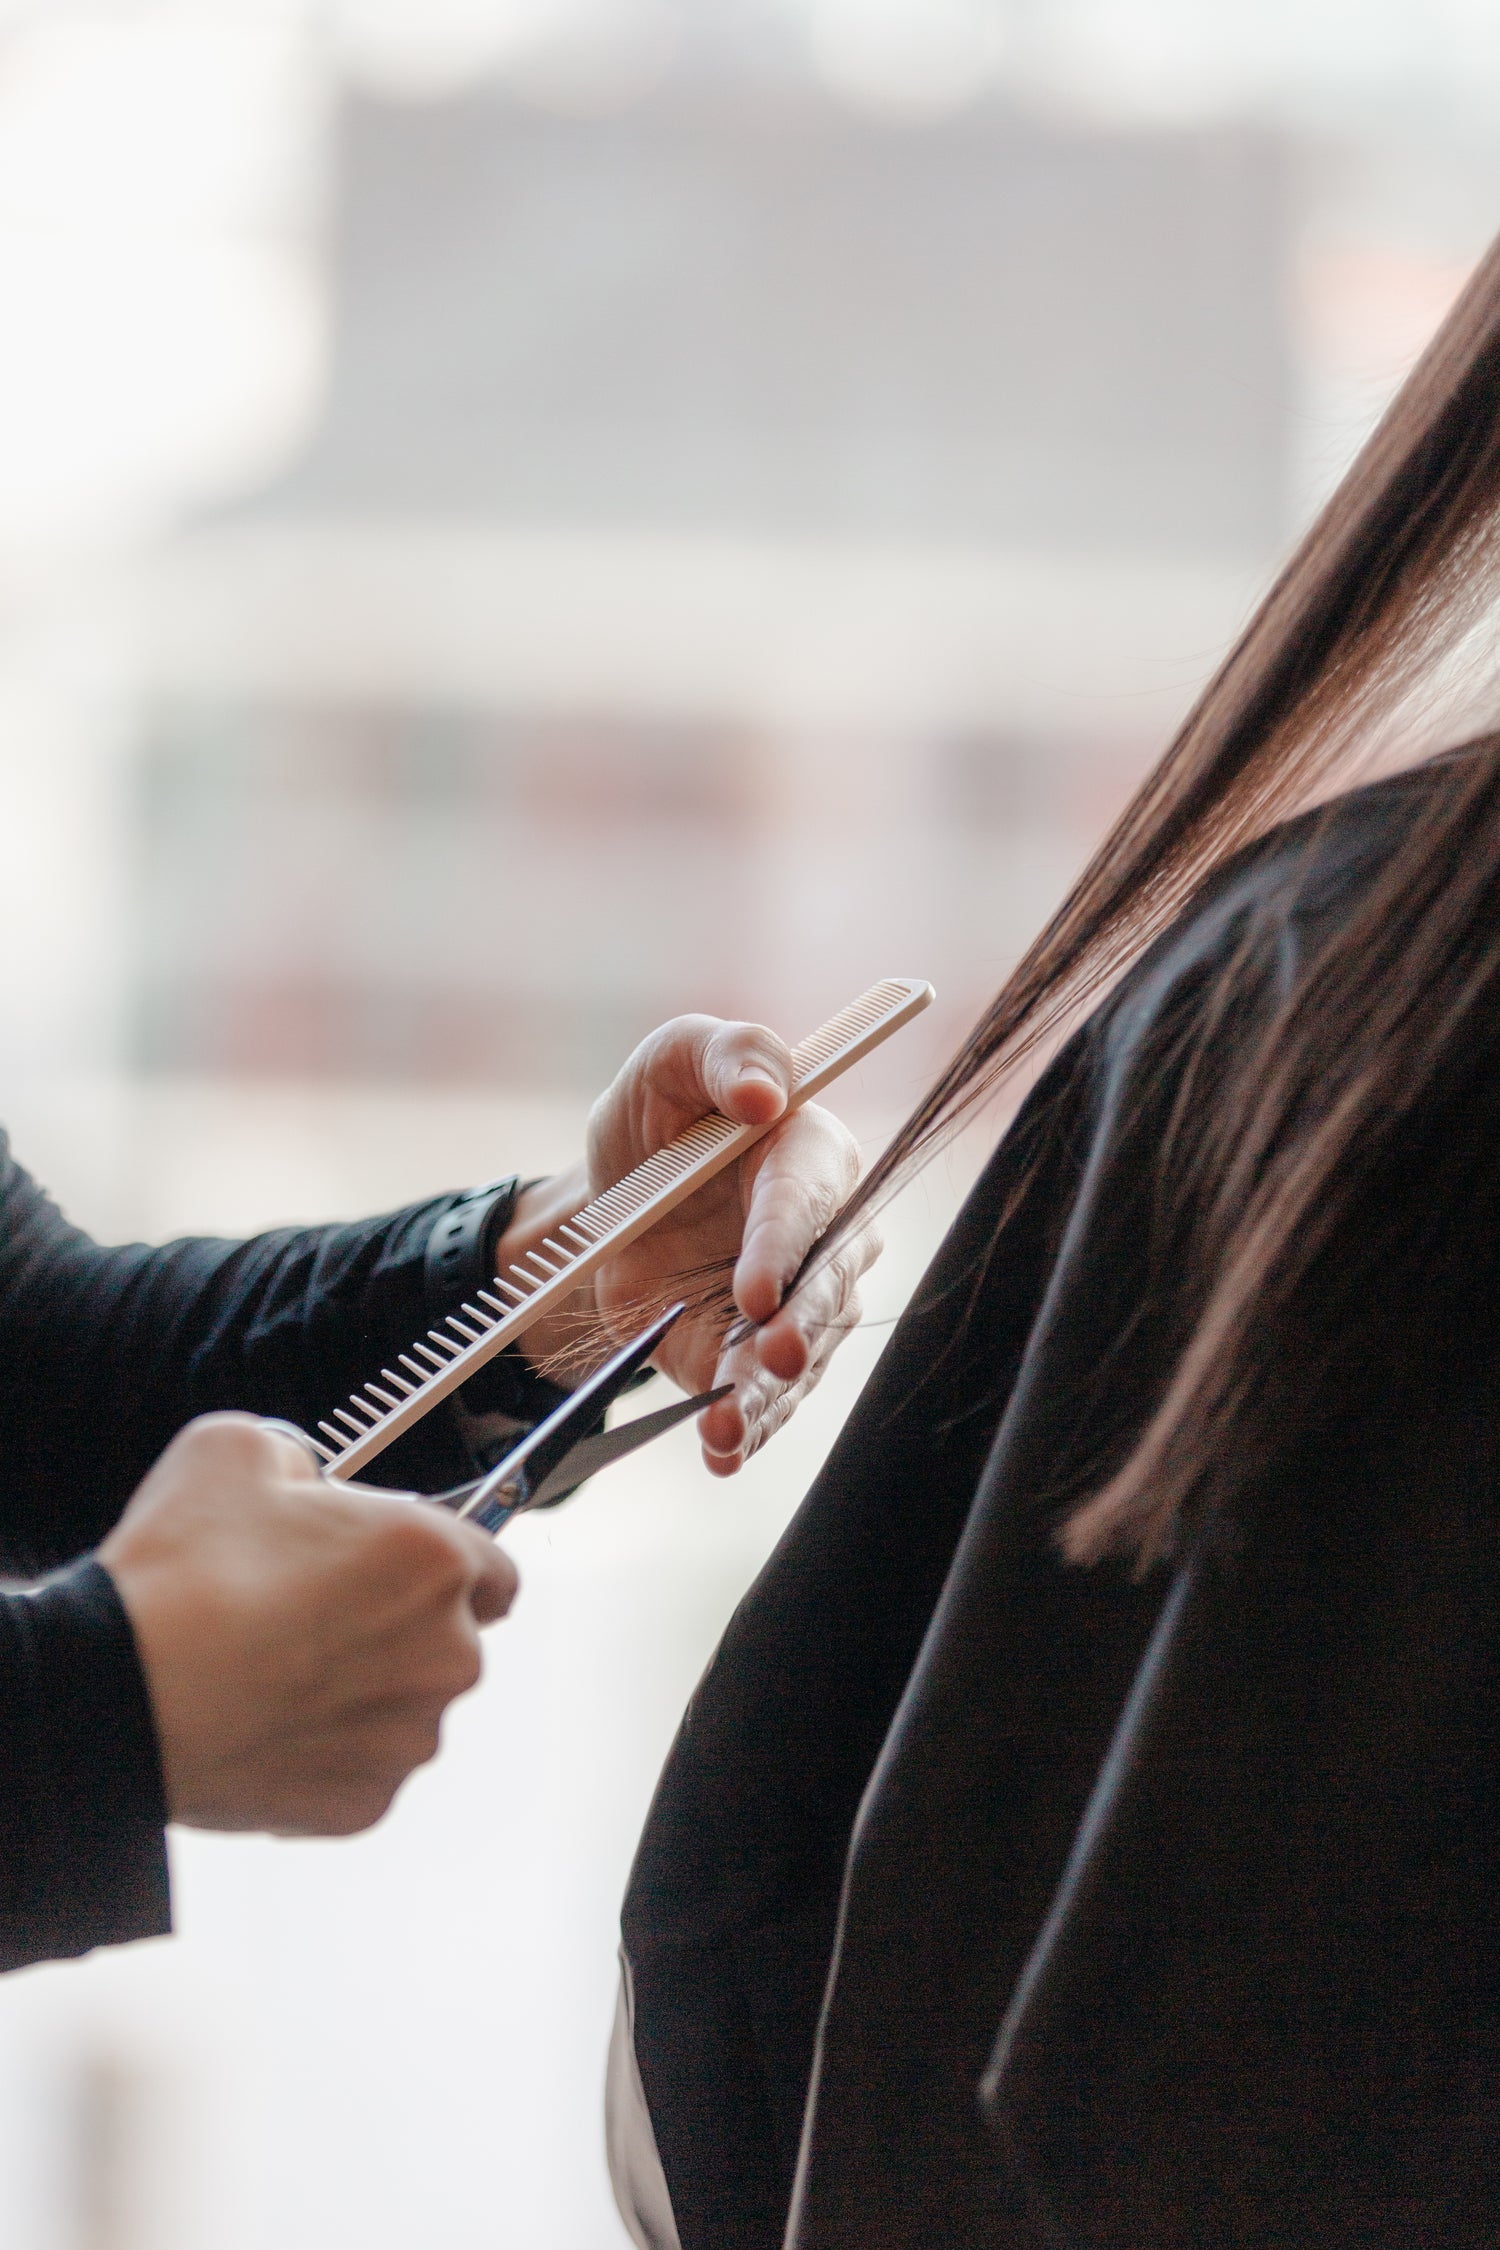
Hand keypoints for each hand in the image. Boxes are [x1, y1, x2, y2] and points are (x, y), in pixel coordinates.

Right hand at [99, 1414, 515, 1835]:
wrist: (118, 1696)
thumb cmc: (181, 1577)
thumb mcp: (238, 1449)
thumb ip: (300, 1461)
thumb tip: (302, 1482)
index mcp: (433, 1559)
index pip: (491, 1564)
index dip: (438, 1561)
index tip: (398, 1566)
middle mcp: (446, 1653)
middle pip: (447, 1637)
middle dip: (393, 1624)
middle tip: (311, 1611)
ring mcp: (407, 1737)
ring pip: (404, 1706)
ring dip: (361, 1689)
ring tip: (275, 1670)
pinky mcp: (363, 1804)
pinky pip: (359, 1767)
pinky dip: (324, 1751)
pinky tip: (264, 1721)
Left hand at [498, 1017, 882, 1472]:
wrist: (616, 1197)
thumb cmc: (664, 1113)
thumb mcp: (674, 1059)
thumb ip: (725, 1053)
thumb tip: (762, 1089)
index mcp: (815, 1156)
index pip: (809, 1202)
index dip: (785, 1245)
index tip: (756, 1289)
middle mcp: (824, 1237)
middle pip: (824, 1288)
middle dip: (799, 1327)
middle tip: (773, 1356)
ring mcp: (796, 1306)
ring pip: (796, 1356)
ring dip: (764, 1394)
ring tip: (725, 1425)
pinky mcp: (755, 1358)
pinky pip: (759, 1400)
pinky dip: (742, 1430)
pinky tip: (721, 1452)